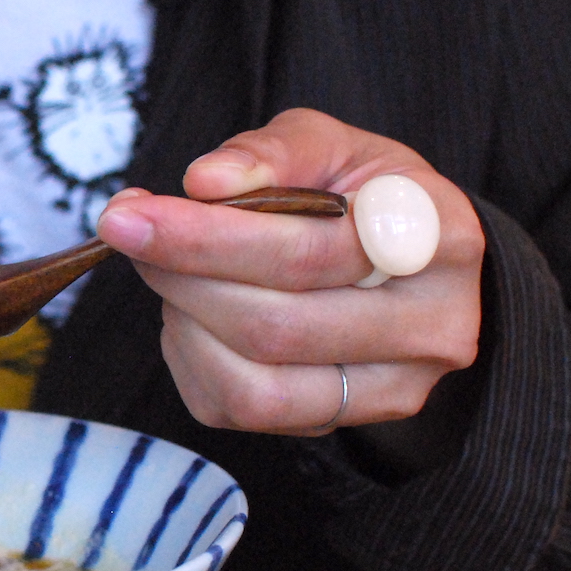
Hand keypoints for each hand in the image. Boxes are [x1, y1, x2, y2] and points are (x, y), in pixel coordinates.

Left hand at [95, 108, 483, 441]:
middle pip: (278, 322)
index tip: (133, 210)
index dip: (218, 235)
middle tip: (128, 227)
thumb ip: (274, 151)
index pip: (321, 249)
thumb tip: (204, 183)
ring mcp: (390, 391)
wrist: (406, 269)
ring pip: (256, 382)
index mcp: (442, 239)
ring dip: (183, 318)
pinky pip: (235, 408)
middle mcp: (434, 329)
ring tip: (165, 267)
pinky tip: (192, 311)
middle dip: (181, 273)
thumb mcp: (333, 147)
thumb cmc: (362, 198)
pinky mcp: (337, 424)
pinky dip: (189, 355)